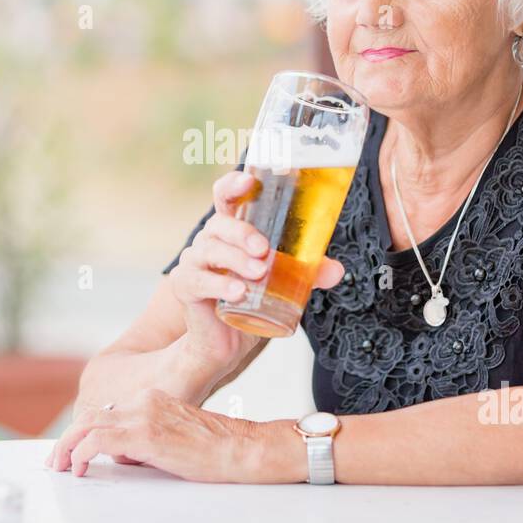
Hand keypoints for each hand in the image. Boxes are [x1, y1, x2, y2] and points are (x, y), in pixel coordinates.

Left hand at [44, 388, 264, 482]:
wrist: (238, 448)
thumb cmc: (214, 448)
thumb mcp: (172, 437)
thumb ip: (144, 440)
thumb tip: (121, 455)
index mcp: (152, 398)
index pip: (105, 413)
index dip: (83, 432)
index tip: (72, 449)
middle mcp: (144, 401)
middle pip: (90, 416)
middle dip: (68, 439)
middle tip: (56, 460)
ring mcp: (143, 416)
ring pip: (87, 426)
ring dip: (67, 447)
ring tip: (60, 465)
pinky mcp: (144, 435)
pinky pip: (98, 442)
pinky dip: (81, 454)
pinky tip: (79, 468)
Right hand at [169, 170, 344, 375]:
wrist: (226, 342)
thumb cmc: (251, 300)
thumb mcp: (284, 283)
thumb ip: (308, 273)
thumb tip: (337, 270)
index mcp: (231, 231)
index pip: (226, 197)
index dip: (233, 185)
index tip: (249, 180)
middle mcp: (209, 240)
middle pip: (219, 223)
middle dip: (242, 233)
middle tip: (264, 250)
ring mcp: (194, 262)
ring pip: (210, 250)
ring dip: (236, 259)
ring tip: (259, 273)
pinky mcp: (185, 286)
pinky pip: (198, 280)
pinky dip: (220, 284)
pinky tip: (238, 292)